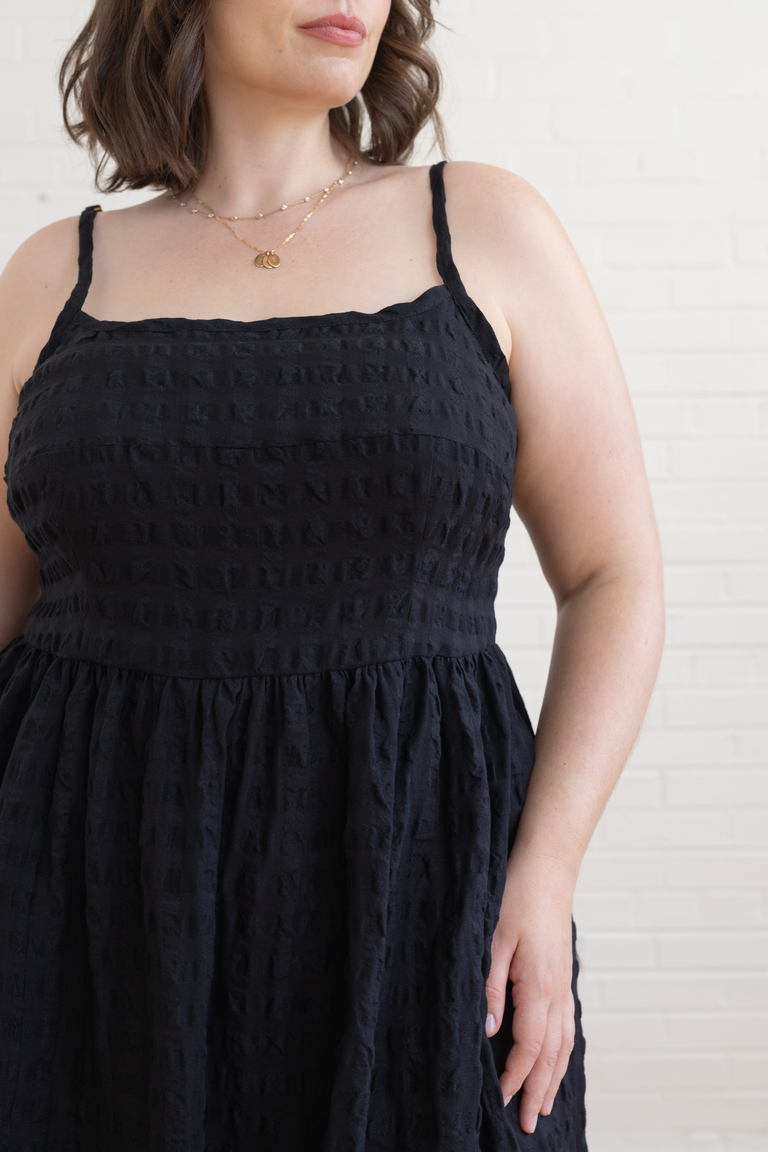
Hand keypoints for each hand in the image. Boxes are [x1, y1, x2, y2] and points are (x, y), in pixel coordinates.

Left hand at [484, 854, 576, 1134]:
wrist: (548, 866)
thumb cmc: (516, 895)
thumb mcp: (493, 938)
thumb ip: (490, 987)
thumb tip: (488, 1031)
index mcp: (539, 985)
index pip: (528, 1045)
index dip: (515, 1076)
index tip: (501, 1100)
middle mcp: (557, 991)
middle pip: (552, 1054)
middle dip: (539, 1090)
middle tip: (529, 1124)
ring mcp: (564, 984)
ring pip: (564, 1043)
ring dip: (553, 1077)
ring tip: (545, 1105)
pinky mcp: (563, 975)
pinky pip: (567, 1024)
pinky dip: (563, 1052)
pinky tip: (556, 1061)